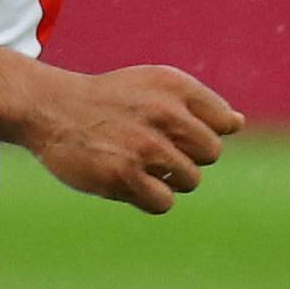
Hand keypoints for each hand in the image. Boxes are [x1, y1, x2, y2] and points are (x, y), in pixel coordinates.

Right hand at [22, 62, 243, 212]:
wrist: (51, 109)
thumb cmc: (109, 100)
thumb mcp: (154, 86)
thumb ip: (197, 104)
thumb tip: (237, 124)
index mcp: (174, 86)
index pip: (223, 122)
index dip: (202, 132)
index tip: (173, 129)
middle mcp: (163, 113)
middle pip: (211, 153)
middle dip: (189, 156)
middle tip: (155, 149)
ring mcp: (143, 146)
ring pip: (191, 180)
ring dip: (170, 180)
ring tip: (140, 164)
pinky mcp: (123, 176)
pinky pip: (164, 202)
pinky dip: (151, 198)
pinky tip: (130, 182)